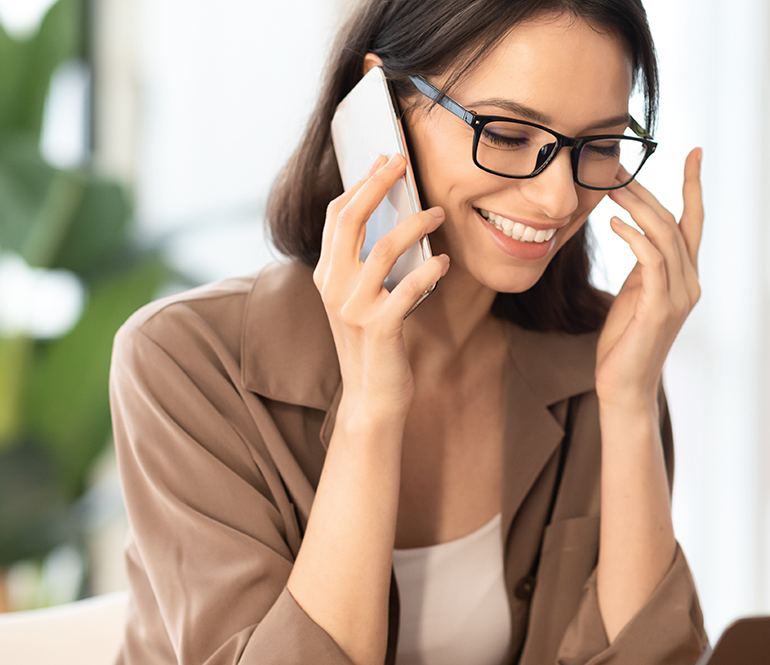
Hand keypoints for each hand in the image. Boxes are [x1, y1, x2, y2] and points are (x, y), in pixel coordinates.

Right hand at [313, 154, 450, 425]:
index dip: (360, 183)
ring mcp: (354, 308)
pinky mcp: (380, 328)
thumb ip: (365, 265)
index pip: (336, 216)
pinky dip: (430, 271)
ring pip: (383, 248)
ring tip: (439, 214)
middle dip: (378, 184)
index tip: (384, 160)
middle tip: (403, 162)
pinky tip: (444, 262)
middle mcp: (333, 287)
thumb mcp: (360, 300)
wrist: (371, 399)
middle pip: (350, 219)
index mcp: (326, 276)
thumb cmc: (374, 345)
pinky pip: (408, 288)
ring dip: (415, 225)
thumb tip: (391, 217)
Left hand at [595, 148, 704, 413]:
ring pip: (664, 236)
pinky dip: (633, 237)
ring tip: (609, 184)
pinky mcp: (660, 307)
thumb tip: (637, 232)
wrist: (625, 387)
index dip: (694, 185)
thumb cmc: (626, 341)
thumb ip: (644, 265)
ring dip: (636, 205)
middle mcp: (691, 281)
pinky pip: (651, 261)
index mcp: (686, 275)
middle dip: (645, 189)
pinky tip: (613, 221)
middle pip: (673, 221)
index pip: (693, 221)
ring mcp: (679, 295)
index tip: (694, 151)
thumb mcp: (636, 293)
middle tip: (616, 164)